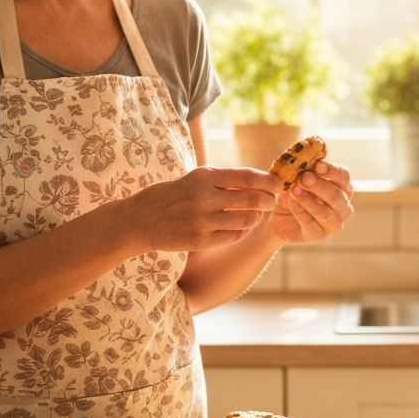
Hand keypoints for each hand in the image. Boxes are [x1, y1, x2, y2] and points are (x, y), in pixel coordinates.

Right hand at [127, 166, 281, 251]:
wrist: (140, 220)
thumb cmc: (173, 195)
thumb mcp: (195, 178)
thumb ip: (224, 180)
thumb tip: (261, 181)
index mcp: (204, 176)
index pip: (247, 177)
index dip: (269, 181)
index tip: (278, 185)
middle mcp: (204, 197)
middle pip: (253, 200)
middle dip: (269, 201)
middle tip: (273, 202)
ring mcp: (202, 221)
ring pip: (247, 220)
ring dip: (257, 217)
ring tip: (257, 214)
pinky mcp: (200, 241)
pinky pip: (234, 236)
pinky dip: (243, 231)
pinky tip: (241, 226)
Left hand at [267, 159, 353, 244]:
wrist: (277, 216)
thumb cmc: (292, 192)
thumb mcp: (295, 178)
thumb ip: (301, 170)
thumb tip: (300, 160)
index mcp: (342, 187)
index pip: (343, 176)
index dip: (332, 170)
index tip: (317, 165)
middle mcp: (343, 206)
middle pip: (337, 195)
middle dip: (319, 186)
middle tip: (303, 178)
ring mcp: (334, 223)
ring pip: (326, 212)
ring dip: (309, 200)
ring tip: (294, 190)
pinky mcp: (320, 236)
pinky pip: (312, 224)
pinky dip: (300, 211)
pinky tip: (290, 202)